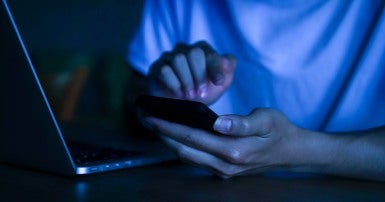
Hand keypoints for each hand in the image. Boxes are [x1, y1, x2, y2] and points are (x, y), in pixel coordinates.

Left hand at [145, 108, 301, 177]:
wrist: (290, 152)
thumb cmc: (278, 130)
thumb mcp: (266, 119)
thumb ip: (241, 122)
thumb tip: (217, 123)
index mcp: (233, 150)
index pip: (192, 137)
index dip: (169, 127)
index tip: (152, 116)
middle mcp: (224, 165)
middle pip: (184, 150)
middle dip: (163, 135)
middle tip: (147, 119)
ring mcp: (222, 171)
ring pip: (188, 157)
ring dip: (170, 142)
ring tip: (157, 126)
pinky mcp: (222, 171)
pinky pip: (196, 160)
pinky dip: (182, 147)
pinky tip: (176, 136)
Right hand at [148, 41, 235, 104]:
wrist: (178, 106)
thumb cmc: (201, 92)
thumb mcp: (219, 85)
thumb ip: (228, 70)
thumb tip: (227, 60)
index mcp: (202, 50)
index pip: (210, 53)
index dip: (216, 68)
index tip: (219, 83)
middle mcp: (185, 49)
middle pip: (194, 53)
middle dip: (200, 75)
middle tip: (201, 93)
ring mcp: (169, 57)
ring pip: (178, 60)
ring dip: (187, 80)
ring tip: (190, 95)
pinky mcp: (156, 67)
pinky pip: (164, 70)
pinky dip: (173, 84)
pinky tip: (177, 93)